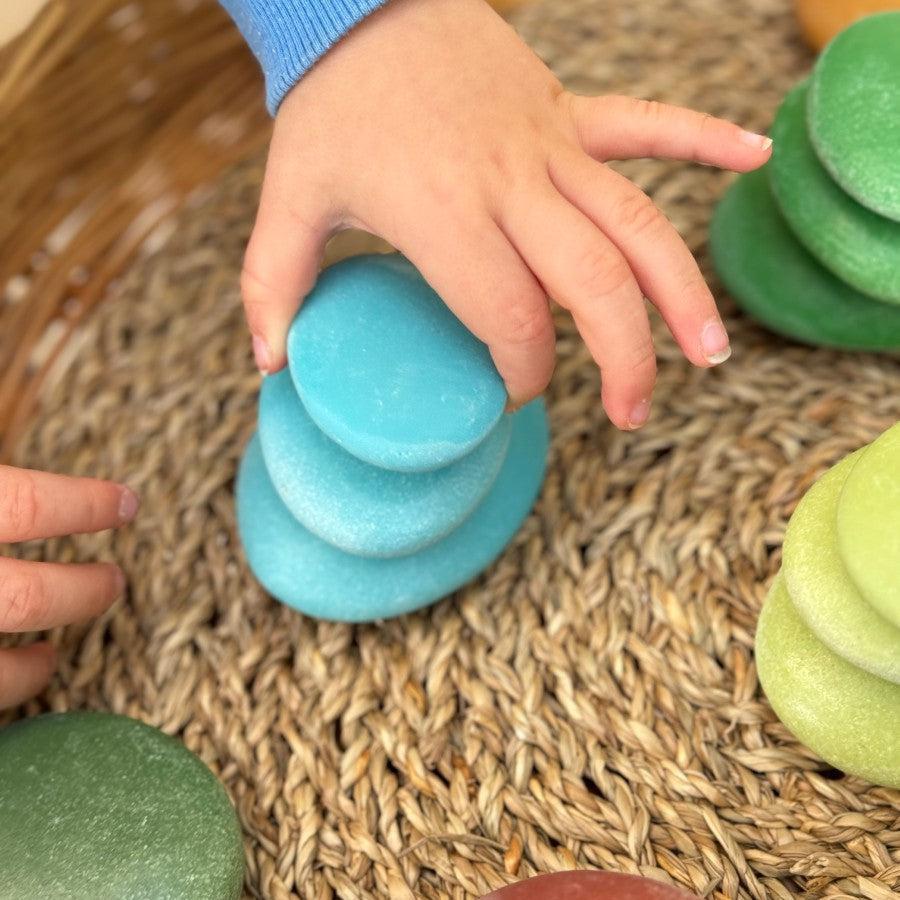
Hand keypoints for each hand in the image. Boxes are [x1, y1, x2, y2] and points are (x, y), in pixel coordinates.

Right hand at [0, 466, 137, 708]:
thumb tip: (28, 491)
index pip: (27, 505)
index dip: (85, 504)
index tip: (126, 504)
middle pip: (28, 597)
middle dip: (82, 593)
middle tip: (115, 582)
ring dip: (29, 670)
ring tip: (48, 658)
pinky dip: (0, 693)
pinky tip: (3, 685)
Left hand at [242, 0, 771, 427]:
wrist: (363, 1)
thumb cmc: (329, 108)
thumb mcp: (288, 199)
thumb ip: (272, 286)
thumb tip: (270, 365)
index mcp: (443, 214)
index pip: (510, 314)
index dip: (522, 368)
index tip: (515, 392)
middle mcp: (509, 183)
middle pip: (592, 282)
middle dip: (621, 359)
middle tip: (630, 416)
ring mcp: (548, 142)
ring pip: (636, 220)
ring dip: (680, 290)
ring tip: (708, 354)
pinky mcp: (566, 110)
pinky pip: (647, 121)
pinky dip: (703, 138)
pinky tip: (756, 154)